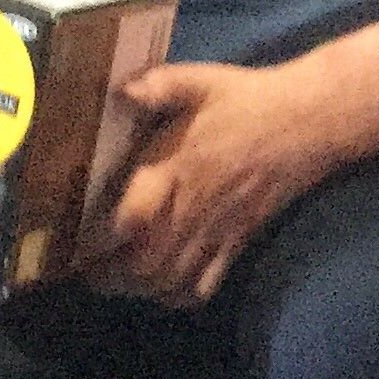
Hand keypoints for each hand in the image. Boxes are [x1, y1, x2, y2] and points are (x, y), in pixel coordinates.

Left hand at [86, 61, 336, 306]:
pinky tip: (161, 287)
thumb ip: (159, 84)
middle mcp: (192, 208)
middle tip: (85, 269)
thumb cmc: (245, 99)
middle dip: (107, 274)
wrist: (308, 122)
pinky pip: (204, 286)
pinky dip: (177, 297)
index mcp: (175, 168)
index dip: (96, 238)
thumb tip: (120, 89)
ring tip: (114, 281)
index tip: (70, 240)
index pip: (129, 218)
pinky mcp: (236, 242)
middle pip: (142, 264)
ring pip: (168, 281)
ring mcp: (216, 231)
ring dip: (136, 289)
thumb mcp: (200, 80)